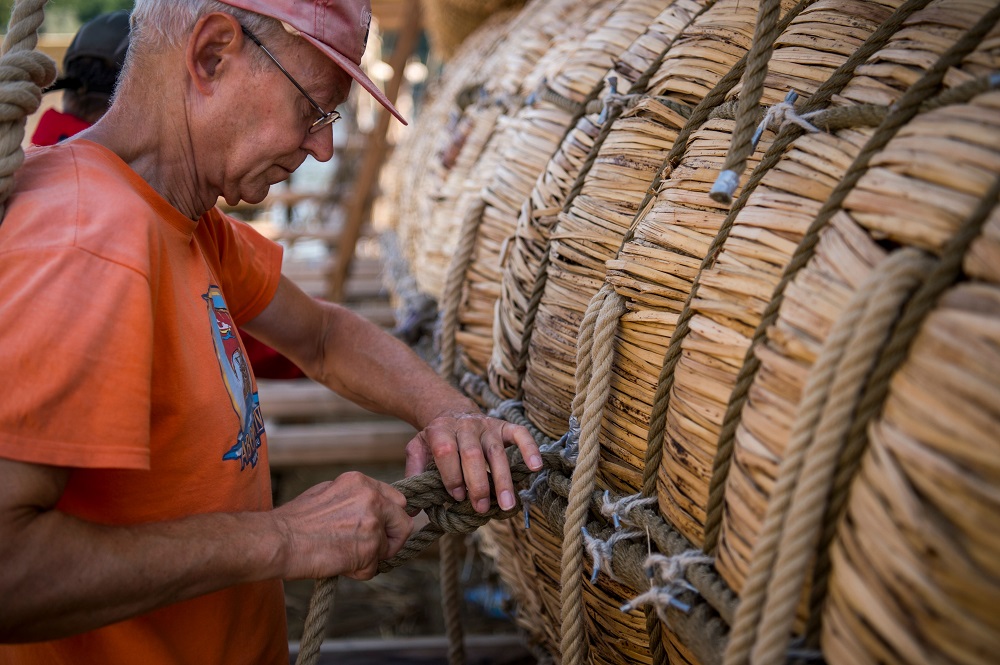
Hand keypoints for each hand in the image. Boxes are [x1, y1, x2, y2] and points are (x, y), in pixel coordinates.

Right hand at [271, 472, 412, 580]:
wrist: (279, 540)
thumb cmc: (295, 520)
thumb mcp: (329, 492)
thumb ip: (355, 499)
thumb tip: (369, 510)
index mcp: (361, 482)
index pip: (396, 499)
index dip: (390, 518)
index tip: (384, 529)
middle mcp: (372, 498)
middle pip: (403, 522)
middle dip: (391, 539)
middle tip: (373, 550)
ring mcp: (373, 523)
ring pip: (387, 548)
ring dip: (369, 558)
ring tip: (342, 556)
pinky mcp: (369, 548)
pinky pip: (373, 568)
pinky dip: (357, 572)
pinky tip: (337, 564)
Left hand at [404, 411, 542, 513]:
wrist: (451, 412)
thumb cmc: (436, 439)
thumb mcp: (418, 449)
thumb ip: (414, 473)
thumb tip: (411, 507)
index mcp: (440, 429)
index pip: (446, 451)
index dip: (451, 475)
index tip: (455, 497)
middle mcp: (465, 425)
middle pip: (472, 454)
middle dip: (477, 484)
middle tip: (480, 508)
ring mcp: (486, 425)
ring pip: (496, 451)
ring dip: (502, 480)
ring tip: (506, 505)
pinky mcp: (503, 425)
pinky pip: (520, 434)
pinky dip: (529, 449)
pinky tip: (535, 468)